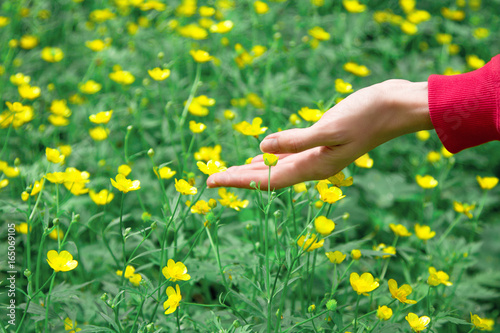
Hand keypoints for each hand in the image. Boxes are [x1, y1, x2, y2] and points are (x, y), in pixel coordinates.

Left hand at [207, 80, 432, 188]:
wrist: (395, 106)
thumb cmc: (366, 116)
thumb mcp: (330, 128)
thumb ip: (296, 141)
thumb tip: (262, 147)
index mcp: (314, 167)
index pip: (267, 180)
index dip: (238, 181)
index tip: (212, 181)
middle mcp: (313, 166)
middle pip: (268, 177)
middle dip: (239, 178)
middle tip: (211, 179)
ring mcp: (317, 155)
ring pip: (276, 167)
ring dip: (253, 170)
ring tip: (230, 172)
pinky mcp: (320, 141)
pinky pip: (288, 154)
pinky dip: (271, 156)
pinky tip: (261, 154)